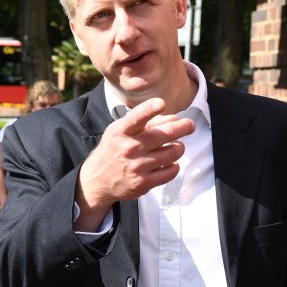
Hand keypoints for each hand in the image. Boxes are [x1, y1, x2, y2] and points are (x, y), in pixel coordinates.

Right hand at [75, 98, 194, 230]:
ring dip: (178, 148)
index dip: (150, 109)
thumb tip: (174, 118)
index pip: (136, 118)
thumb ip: (145, 122)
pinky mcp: (143, 182)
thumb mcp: (120, 131)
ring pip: (173, 152)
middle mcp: (129, 148)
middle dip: (183, 127)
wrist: (97, 180)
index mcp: (121, 131)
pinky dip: (174, 166)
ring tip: (175, 147)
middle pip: (165, 134)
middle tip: (189, 125)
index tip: (161, 103)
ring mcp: (137, 166)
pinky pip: (171, 171)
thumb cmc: (113, 150)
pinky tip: (169, 163)